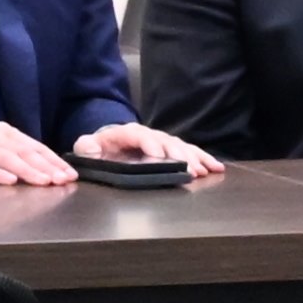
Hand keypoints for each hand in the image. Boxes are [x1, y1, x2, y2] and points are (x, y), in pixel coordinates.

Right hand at [0, 119, 77, 188]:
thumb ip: (11, 154)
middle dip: (46, 166)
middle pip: (24, 151)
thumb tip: (40, 168)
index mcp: (1, 132)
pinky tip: (9, 181)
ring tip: (43, 181)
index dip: (53, 160)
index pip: (33, 146)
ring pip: (6, 157)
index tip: (70, 173)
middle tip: (64, 180)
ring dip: (27, 170)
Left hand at [76, 121, 227, 182]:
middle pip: (164, 141)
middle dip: (177, 154)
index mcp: (124, 133)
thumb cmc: (98, 149)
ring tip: (204, 170)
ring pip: (180, 146)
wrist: (108, 144)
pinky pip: (189, 152)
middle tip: (188, 168)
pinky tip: (216, 167)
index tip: (159, 156)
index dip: (148, 144)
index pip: (138, 134)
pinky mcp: (170, 150)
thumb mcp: (87, 147)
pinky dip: (203, 159)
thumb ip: (87, 147)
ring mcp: (160, 141)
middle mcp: (146, 135)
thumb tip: (91, 148)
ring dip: (193, 158)